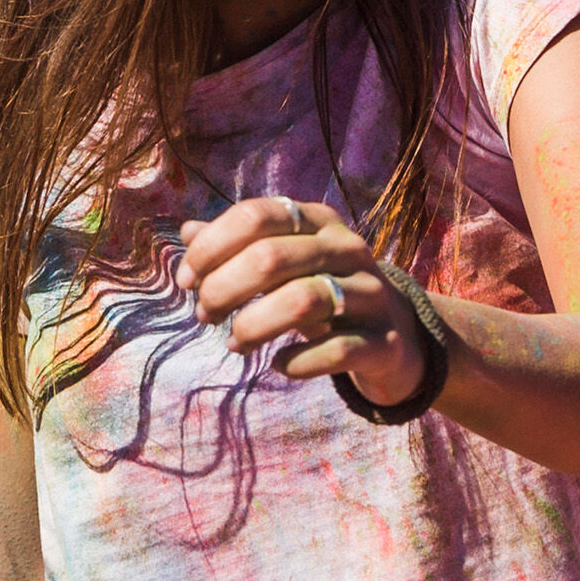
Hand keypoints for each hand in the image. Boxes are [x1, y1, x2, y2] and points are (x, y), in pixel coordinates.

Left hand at [175, 197, 429, 406]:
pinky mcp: (384, 342)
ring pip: (303, 300)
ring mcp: (372, 294)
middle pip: (271, 258)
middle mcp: (348, 249)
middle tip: (205, 315)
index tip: (185, 281)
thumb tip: (186, 231)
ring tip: (234, 343)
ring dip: (253, 325)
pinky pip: (336, 350)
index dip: (210, 247)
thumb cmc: (321, 291)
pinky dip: (297, 361)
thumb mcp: (283, 263)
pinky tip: (277, 364)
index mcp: (317, 221)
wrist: (394, 336)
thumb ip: (236, 246)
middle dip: (222, 289)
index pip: (255, 216)